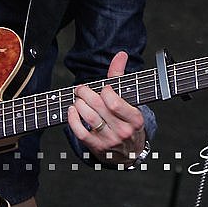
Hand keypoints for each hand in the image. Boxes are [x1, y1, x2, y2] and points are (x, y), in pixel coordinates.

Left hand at [67, 51, 145, 165]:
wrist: (130, 152)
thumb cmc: (128, 121)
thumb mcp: (130, 101)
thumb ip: (121, 77)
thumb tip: (120, 55)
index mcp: (135, 118)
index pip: (114, 102)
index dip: (104, 91)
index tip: (102, 88)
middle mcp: (123, 130)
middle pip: (98, 108)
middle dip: (85, 94)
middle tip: (81, 89)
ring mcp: (109, 140)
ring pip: (89, 118)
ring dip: (79, 104)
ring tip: (78, 98)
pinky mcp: (96, 147)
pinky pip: (80, 132)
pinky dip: (73, 119)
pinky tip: (72, 110)